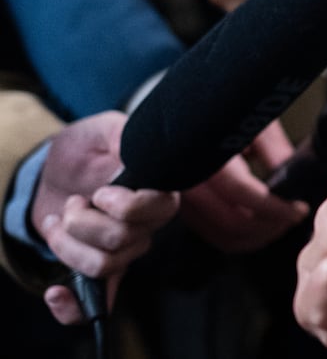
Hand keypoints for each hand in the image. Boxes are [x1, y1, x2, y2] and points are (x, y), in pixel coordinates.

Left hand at [28, 113, 180, 324]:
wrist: (58, 169)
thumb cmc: (86, 148)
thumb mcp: (103, 130)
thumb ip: (123, 135)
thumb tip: (135, 151)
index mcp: (157, 192)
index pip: (159, 210)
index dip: (126, 207)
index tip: (100, 192)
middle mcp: (146, 226)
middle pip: (122, 242)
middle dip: (81, 222)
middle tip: (72, 202)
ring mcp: (123, 251)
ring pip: (103, 266)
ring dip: (66, 245)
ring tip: (57, 222)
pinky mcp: (98, 268)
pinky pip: (97, 304)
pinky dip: (73, 307)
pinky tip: (56, 291)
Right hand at [179, 121, 307, 252]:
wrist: (185, 110)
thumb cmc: (223, 106)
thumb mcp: (252, 120)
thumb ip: (274, 151)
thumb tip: (293, 181)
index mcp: (203, 154)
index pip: (242, 193)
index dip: (275, 208)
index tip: (300, 209)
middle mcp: (185, 180)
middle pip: (232, 222)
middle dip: (270, 226)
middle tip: (294, 217)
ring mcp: (181, 199)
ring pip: (222, 236)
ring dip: (257, 237)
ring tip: (281, 222)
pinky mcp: (183, 208)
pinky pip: (213, 235)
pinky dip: (240, 238)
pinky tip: (261, 225)